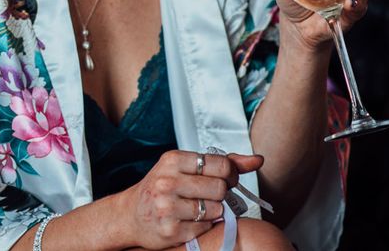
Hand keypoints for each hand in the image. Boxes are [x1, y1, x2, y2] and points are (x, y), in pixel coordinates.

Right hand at [118, 149, 262, 248]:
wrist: (130, 214)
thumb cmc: (163, 187)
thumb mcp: (185, 167)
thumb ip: (223, 162)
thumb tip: (257, 159)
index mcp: (172, 159)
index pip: (220, 164)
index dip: (230, 173)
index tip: (224, 177)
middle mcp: (168, 181)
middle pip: (221, 188)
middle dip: (220, 194)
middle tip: (208, 194)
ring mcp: (168, 206)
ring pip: (216, 209)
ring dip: (212, 211)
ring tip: (195, 207)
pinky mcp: (171, 230)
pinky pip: (206, 227)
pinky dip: (203, 225)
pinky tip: (188, 219)